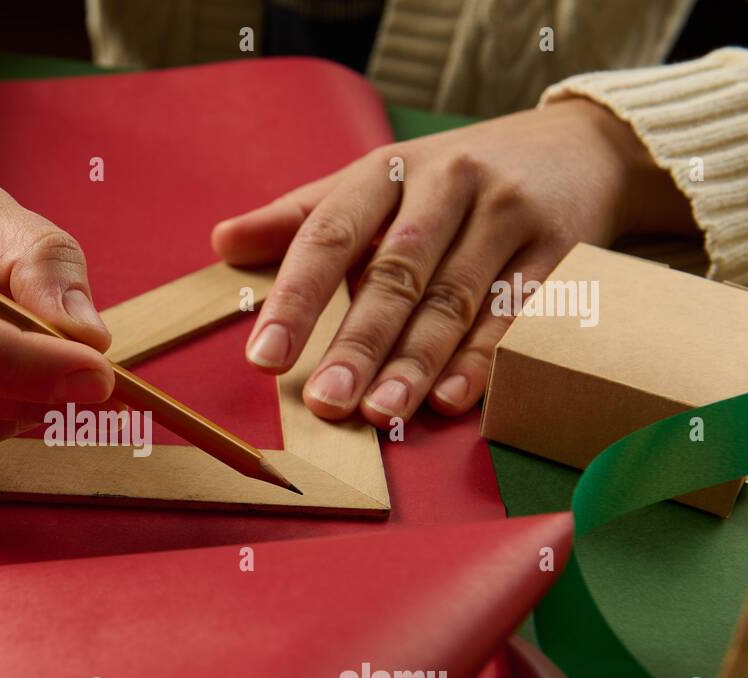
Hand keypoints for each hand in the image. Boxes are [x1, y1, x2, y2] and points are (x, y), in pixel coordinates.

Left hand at [212, 99, 695, 426]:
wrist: (573, 148)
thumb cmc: (446, 180)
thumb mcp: (372, 183)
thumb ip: (299, 218)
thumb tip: (221, 242)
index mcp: (386, 171)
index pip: (329, 235)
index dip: (295, 299)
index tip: (264, 357)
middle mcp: (447, 185)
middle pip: (395, 274)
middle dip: (358, 344)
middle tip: (326, 403)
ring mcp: (506, 215)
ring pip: (454, 300)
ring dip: (415, 363)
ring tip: (379, 413)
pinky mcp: (558, 248)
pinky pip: (514, 313)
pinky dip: (481, 360)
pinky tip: (450, 399)